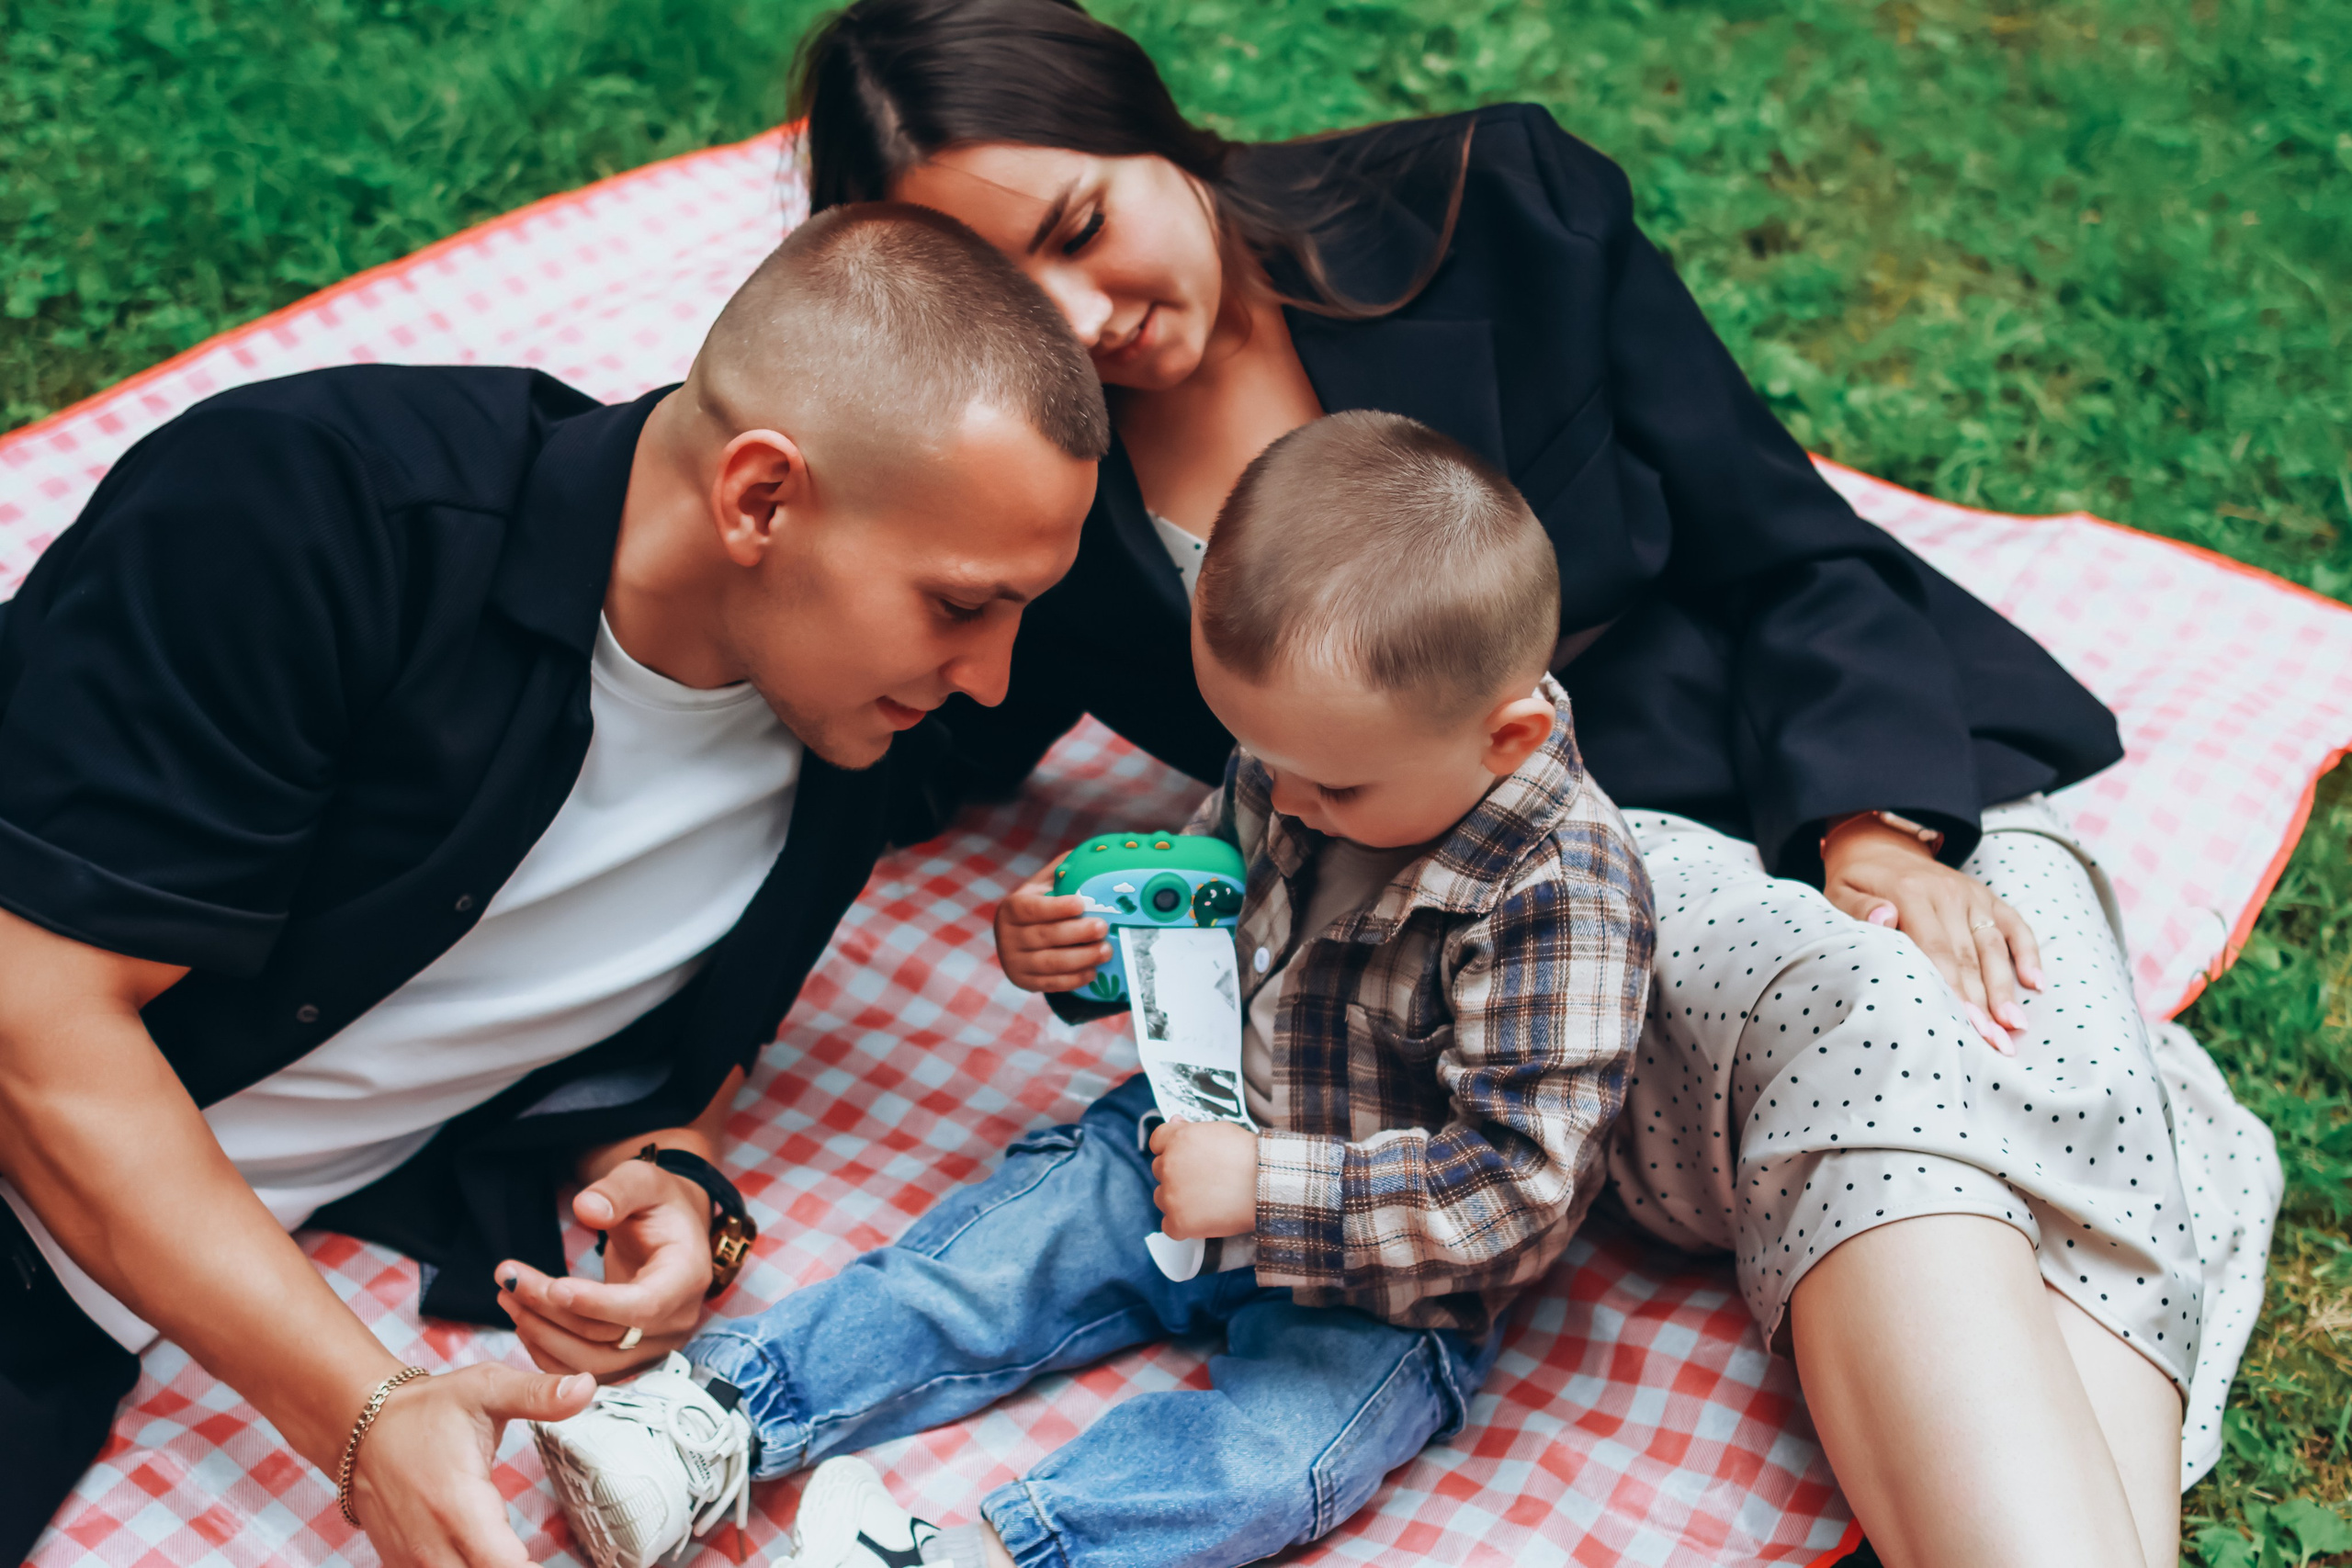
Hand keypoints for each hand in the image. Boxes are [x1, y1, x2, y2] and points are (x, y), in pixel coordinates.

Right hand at [349, 1363, 593, 1565]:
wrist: (362, 1428)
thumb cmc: (429, 1409)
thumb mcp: (487, 1388)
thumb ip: (537, 1394)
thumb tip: (587, 1387)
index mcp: (458, 1504)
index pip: (503, 1565)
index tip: (563, 1562)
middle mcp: (432, 1544)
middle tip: (546, 1555)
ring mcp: (413, 1561)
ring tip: (528, 1555)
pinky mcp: (405, 1566)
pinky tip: (493, 1557)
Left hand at [495, 1158, 712, 1375]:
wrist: (670, 1233)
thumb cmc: (657, 1204)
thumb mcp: (643, 1181)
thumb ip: (617, 1192)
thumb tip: (586, 1209)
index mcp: (687, 1278)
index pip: (645, 1306)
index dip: (598, 1303)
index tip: (553, 1286)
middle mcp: (676, 1322)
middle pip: (607, 1334)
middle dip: (551, 1310)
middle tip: (507, 1279)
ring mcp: (655, 1346)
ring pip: (591, 1360)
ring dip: (542, 1334)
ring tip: (507, 1297)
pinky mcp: (631, 1358)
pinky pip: (585, 1370)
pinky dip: (549, 1352)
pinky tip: (523, 1320)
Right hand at [993, 858, 1112, 992]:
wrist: (1019, 940)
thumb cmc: (1040, 906)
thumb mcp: (1044, 885)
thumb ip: (1062, 871)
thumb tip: (1090, 855)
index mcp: (1012, 908)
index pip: (1032, 908)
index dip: (1056, 907)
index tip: (1081, 904)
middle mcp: (1007, 936)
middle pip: (1044, 936)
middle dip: (1077, 933)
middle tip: (1103, 927)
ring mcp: (1014, 962)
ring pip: (1050, 962)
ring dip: (1081, 958)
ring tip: (1106, 950)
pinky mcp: (1024, 982)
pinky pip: (1051, 984)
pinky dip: (1074, 979)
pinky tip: (1093, 972)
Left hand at [1148, 1120, 1257, 1239]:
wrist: (1266, 1185)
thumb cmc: (1249, 1156)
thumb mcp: (1220, 1131)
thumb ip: (1191, 1128)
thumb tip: (1174, 1121)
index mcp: (1177, 1139)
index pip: (1157, 1142)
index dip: (1171, 1149)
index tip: (1186, 1157)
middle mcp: (1168, 1165)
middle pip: (1160, 1170)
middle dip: (1177, 1174)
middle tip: (1203, 1180)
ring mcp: (1171, 1195)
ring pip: (1162, 1197)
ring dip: (1177, 1199)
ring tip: (1205, 1200)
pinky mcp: (1178, 1222)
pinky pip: (1169, 1226)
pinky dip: (1183, 1225)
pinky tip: (1202, 1219)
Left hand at [1821, 819, 2044, 1053]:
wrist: (1881, 845)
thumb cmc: (1857, 882)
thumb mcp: (1842, 892)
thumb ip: (1859, 909)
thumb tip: (1885, 919)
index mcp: (1910, 893)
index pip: (1935, 951)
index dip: (1952, 990)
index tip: (1965, 1025)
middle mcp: (1947, 894)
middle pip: (1968, 957)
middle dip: (1982, 1004)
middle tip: (1994, 1043)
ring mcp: (1972, 896)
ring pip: (1993, 948)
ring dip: (2005, 989)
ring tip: (2014, 1026)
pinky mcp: (1988, 898)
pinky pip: (2015, 926)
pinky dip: (2028, 953)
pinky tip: (2036, 985)